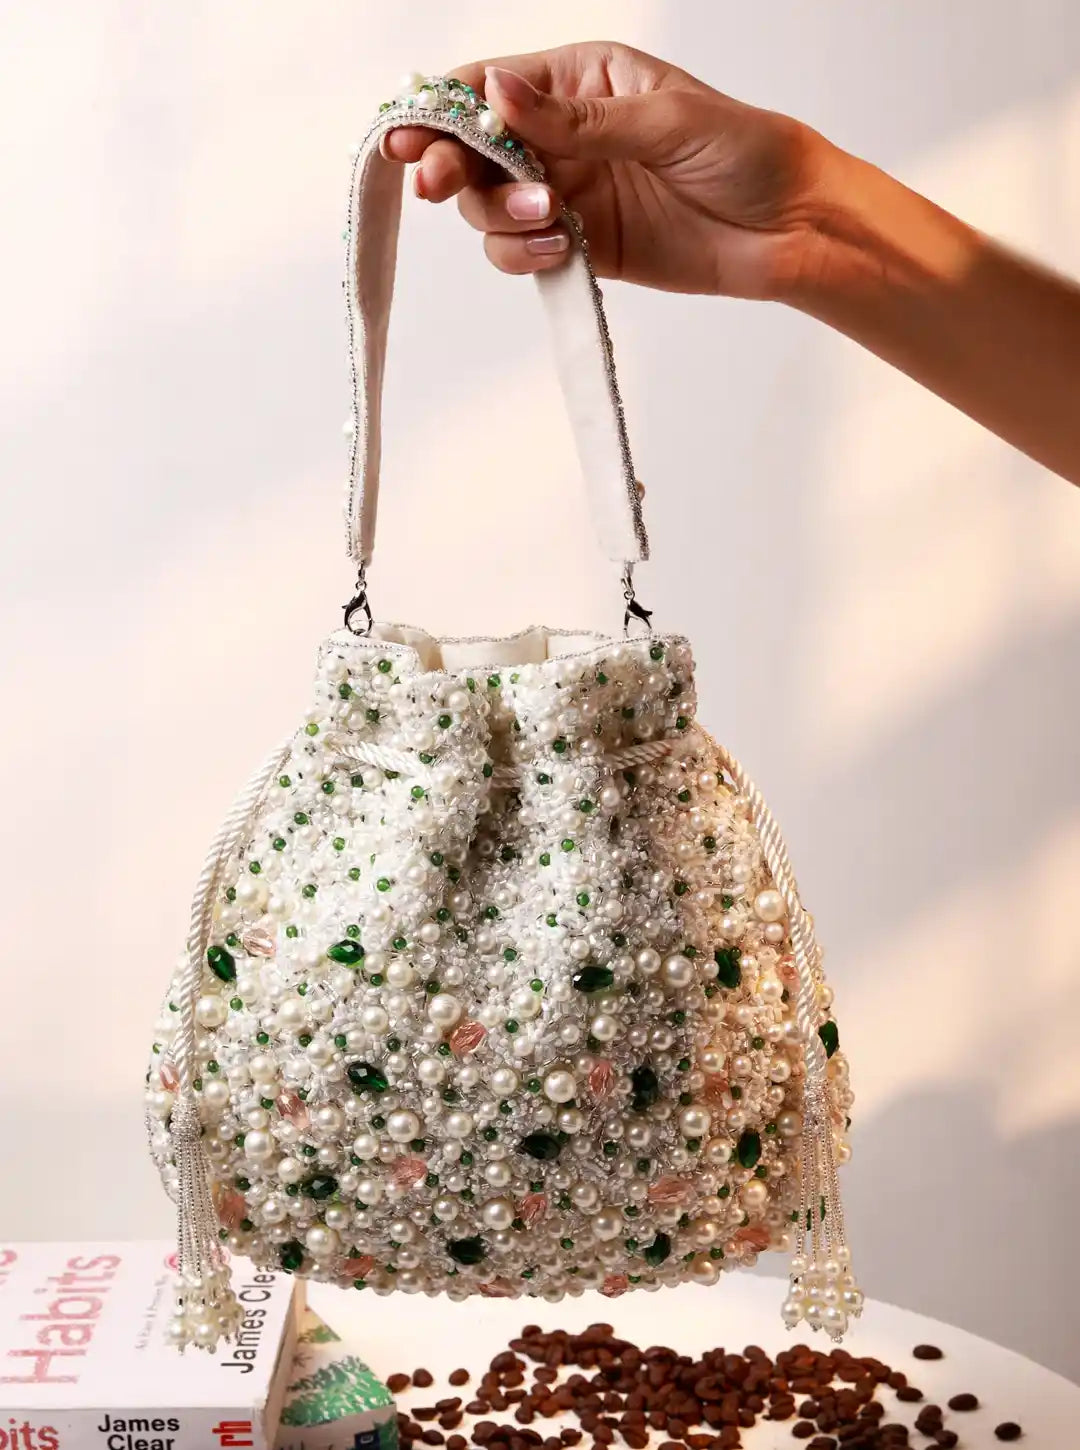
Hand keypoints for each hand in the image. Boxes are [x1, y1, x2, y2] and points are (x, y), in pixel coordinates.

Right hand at [381, 41, 833, 299]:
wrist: (792, 230)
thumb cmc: (746, 153)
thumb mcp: (663, 119)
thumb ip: (574, 118)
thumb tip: (497, 93)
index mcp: (582, 81)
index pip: (490, 87)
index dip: (441, 110)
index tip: (408, 135)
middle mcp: (565, 136)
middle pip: (474, 152)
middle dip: (452, 169)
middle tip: (438, 187)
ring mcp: (569, 193)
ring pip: (490, 208)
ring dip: (500, 217)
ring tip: (548, 218)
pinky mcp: (581, 247)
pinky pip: (524, 252)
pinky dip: (525, 255)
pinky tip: (562, 248)